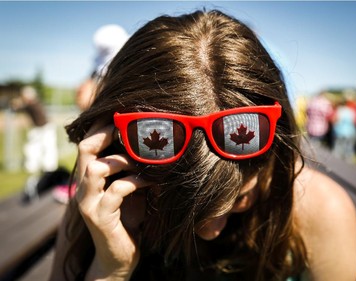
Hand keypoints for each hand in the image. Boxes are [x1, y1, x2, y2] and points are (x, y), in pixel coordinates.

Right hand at [75, 122, 149, 279]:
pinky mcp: (100, 217)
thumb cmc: (128, 217)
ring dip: (121, 160)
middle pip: (85, 150)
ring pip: (95, 168)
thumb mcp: (129, 189)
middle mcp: (83, 188)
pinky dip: (134, 181)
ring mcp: (89, 203)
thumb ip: (131, 169)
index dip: (101, 127)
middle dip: (106, 134)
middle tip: (127, 128)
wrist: (119, 255)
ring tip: (141, 161)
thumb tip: (149, 144)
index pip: (87, 144)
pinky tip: (148, 182)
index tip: (121, 114)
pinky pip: (116, 190)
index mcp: (89, 178)